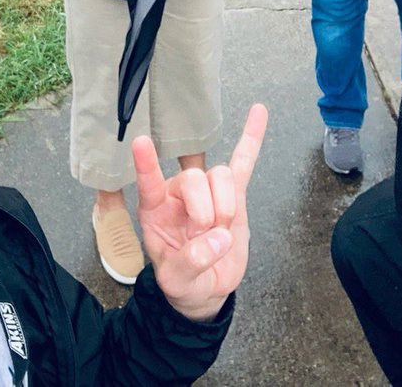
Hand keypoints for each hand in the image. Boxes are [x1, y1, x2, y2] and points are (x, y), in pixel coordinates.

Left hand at [133, 104, 266, 320]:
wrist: (206, 288)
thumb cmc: (185, 281)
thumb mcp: (179, 283)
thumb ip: (192, 262)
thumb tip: (219, 238)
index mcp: (155, 210)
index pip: (149, 183)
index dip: (146, 164)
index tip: (141, 142)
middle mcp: (179, 194)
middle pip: (194, 178)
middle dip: (205, 210)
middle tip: (205, 236)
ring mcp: (208, 191)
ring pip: (220, 175)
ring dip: (226, 204)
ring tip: (222, 230)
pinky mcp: (234, 194)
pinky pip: (244, 162)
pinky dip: (252, 138)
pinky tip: (259, 113)